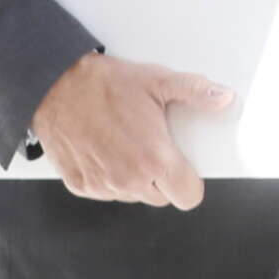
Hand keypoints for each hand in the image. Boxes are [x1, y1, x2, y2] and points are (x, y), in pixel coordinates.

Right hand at [28, 52, 233, 208]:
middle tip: (156, 150)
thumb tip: (224, 99)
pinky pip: (106, 192)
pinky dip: (110, 178)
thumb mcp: (158, 81)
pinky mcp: (79, 186)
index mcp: (154, 159)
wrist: (54, 86)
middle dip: (164, 179)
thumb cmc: (106, 84)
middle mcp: (128, 179)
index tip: (187, 169)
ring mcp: (101, 186)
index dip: (191, 184)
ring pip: (133, 196)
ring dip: (137, 180)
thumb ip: (195, 91)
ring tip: (130, 147)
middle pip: (162, 198)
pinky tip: (107, 152)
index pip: (188, 196)